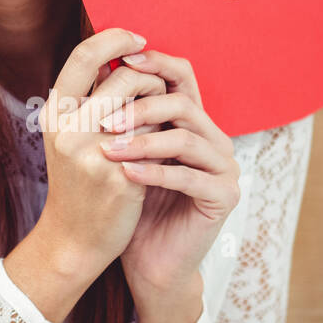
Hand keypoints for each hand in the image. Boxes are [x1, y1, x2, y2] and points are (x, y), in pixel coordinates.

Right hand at [36, 28, 167, 275]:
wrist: (74, 240)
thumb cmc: (78, 183)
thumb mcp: (69, 137)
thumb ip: (88, 99)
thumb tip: (121, 56)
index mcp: (54, 114)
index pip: (85, 55)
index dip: (116, 39)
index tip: (139, 39)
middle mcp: (68, 130)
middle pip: (125, 78)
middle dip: (151, 80)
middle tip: (160, 93)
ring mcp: (93, 154)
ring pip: (146, 108)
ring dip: (162, 111)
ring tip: (160, 124)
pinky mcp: (120, 177)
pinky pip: (156, 141)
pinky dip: (164, 141)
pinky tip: (163, 151)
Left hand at [98, 49, 240, 294]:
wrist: (151, 261)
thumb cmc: (133, 205)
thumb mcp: (123, 153)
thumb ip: (121, 115)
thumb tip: (98, 67)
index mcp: (193, 123)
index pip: (182, 77)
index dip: (155, 63)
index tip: (120, 61)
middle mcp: (215, 139)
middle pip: (184, 104)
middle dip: (141, 107)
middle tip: (105, 120)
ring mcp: (224, 168)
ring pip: (186, 139)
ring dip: (143, 142)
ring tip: (108, 150)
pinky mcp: (224, 197)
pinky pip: (190, 177)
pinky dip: (155, 174)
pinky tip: (126, 175)